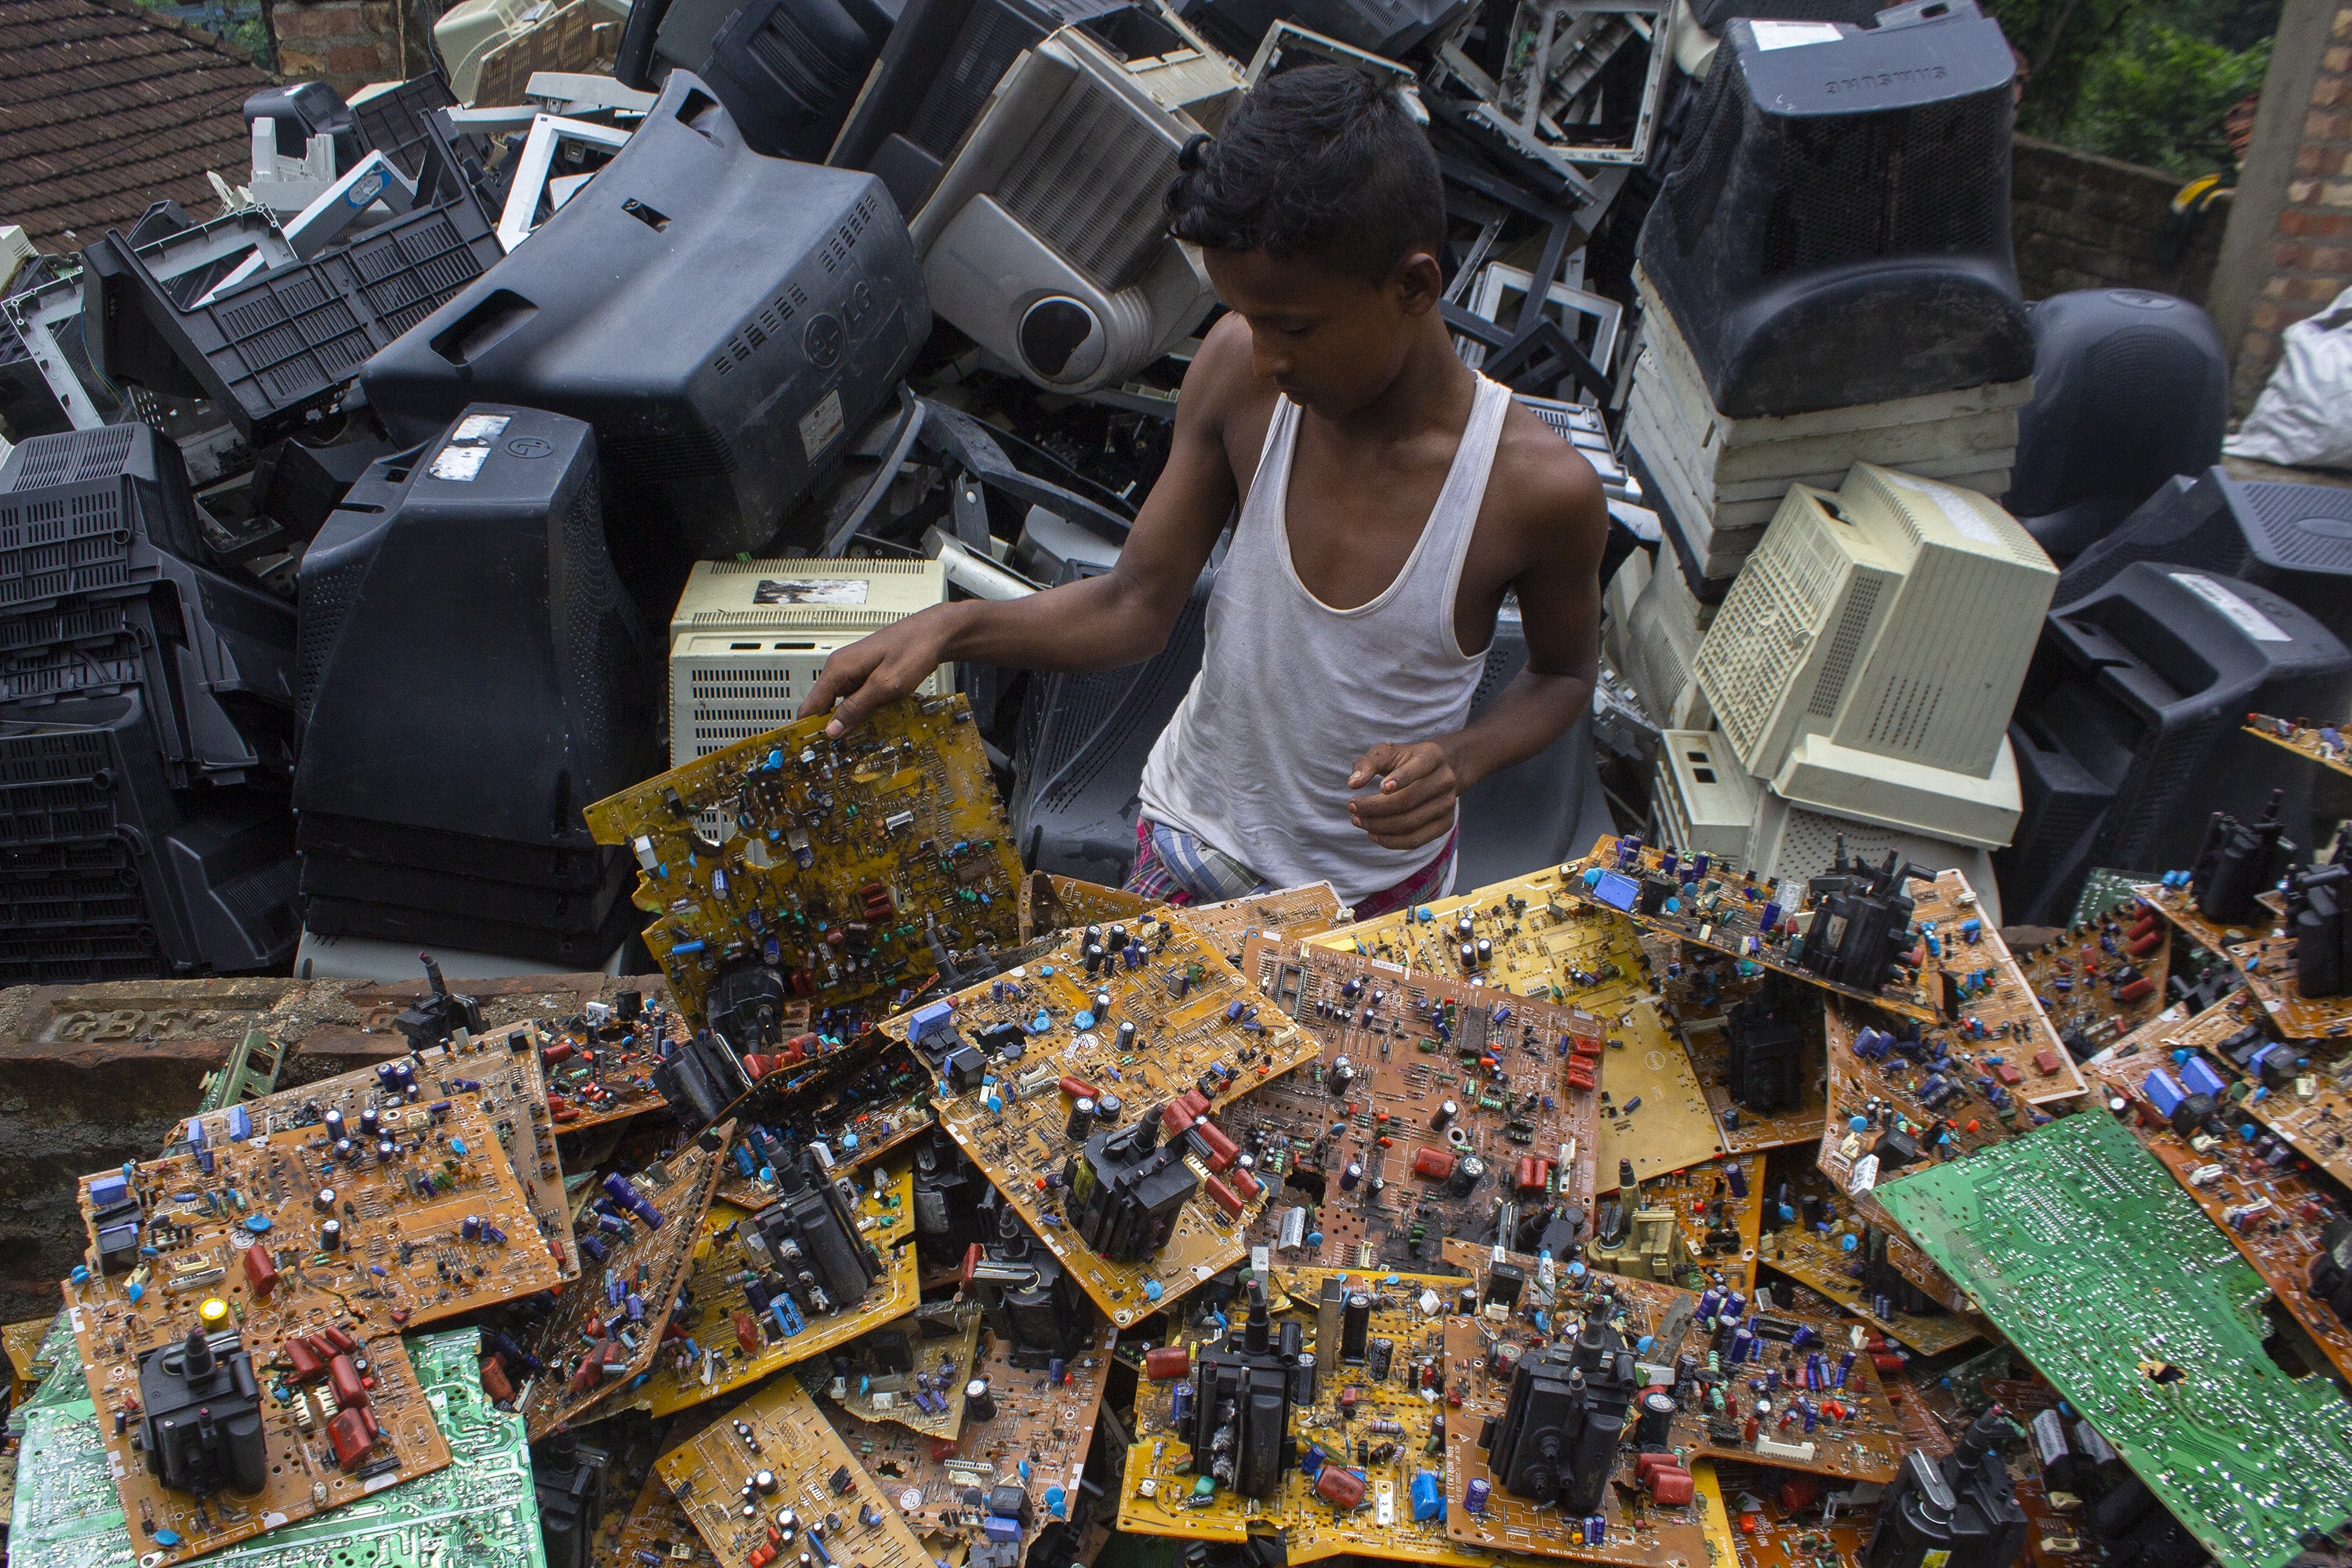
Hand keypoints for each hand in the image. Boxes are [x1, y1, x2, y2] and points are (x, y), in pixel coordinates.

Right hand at [795, 610, 956, 736]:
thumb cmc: (914, 649)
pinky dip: (862, 711)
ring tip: (859, 740)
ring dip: (849, 721)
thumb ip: (857, 707)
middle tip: (839, 752)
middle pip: (823, 706)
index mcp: (839, 668)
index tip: (811, 751)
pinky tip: (873, 721)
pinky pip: (856, 697)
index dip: (808, 730)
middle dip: (830, 728)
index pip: (810, 705)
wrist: (936, 632)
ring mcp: (853, 670)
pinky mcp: (866, 673)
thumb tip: (832, 729)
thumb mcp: (885, 685)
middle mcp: (841, 667)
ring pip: (841, 704)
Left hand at [1347, 740, 1462, 850]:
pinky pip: (1415, 840)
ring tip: (1357, 821)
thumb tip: (1353, 783)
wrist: (1434, 771)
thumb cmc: (1404, 760)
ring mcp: (1448, 804)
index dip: (1401, 778)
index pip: (1419, 767)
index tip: (1380, 788)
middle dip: (1375, 807)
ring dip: (1379, 826)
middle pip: (1408, 800)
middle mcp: (1445, 780)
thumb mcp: (1386, 753)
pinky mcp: (1445, 824)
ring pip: (1410, 823)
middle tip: (1352, 808)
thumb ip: (1367, 764)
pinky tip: (1373, 834)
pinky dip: (1391, 841)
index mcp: (1432, 756)